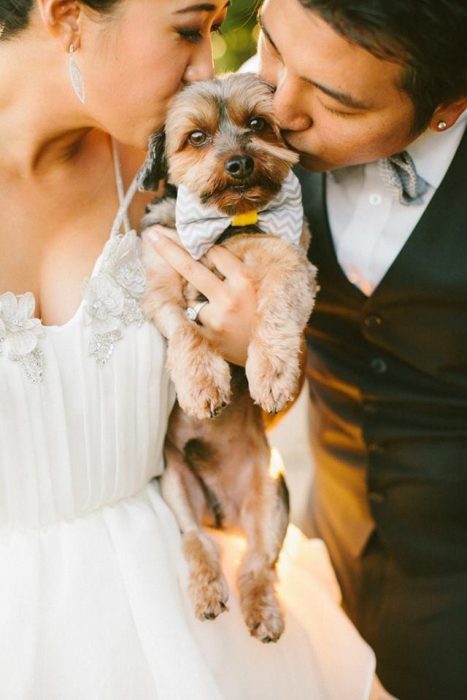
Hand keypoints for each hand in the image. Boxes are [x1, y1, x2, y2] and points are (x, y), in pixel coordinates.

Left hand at [145, 225, 256, 365]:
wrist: (277, 353)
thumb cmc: (268, 314)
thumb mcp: (263, 284)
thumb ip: (241, 267)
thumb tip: (213, 246)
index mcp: (246, 279)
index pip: (215, 254)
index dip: (204, 248)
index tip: (191, 241)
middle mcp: (230, 297)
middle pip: (191, 267)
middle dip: (168, 249)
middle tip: (151, 235)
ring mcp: (217, 319)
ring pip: (191, 298)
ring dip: (194, 298)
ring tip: (214, 309)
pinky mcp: (210, 339)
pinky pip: (190, 322)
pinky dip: (189, 319)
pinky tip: (191, 318)